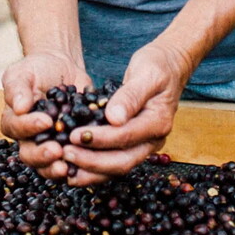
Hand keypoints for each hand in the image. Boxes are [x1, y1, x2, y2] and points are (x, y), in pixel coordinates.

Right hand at [0, 53, 91, 175]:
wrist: (62, 68)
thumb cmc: (37, 68)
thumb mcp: (23, 71)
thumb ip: (18, 87)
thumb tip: (19, 107)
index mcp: (14, 120)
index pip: (16, 128)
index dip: (29, 127)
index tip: (45, 121)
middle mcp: (29, 138)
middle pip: (29, 155)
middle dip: (42, 155)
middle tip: (57, 150)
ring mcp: (49, 145)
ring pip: (48, 166)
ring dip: (56, 168)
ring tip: (68, 165)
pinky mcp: (69, 148)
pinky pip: (72, 163)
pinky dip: (79, 165)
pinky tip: (87, 162)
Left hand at [51, 41, 193, 185]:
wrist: (169, 66)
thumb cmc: (157, 65)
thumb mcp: (145, 73)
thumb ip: (130, 95)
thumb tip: (114, 118)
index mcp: (158, 122)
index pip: (126, 136)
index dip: (100, 138)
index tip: (75, 136)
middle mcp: (153, 140)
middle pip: (122, 161)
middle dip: (92, 161)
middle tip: (65, 153)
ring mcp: (144, 144)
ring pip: (117, 166)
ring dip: (91, 169)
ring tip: (65, 165)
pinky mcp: (133, 143)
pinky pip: (113, 158)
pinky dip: (94, 165)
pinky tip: (75, 164)